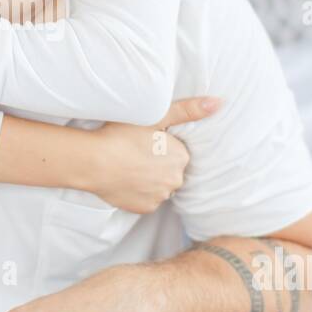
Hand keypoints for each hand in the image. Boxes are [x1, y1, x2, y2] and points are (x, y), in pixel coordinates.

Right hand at [91, 95, 221, 212]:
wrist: (93, 161)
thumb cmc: (122, 135)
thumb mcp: (157, 116)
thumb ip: (188, 110)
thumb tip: (218, 103)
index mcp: (181, 158)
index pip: (177, 153)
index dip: (160, 147)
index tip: (145, 142)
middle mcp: (175, 180)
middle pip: (170, 172)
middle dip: (157, 165)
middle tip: (135, 153)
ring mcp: (160, 197)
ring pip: (159, 187)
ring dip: (149, 180)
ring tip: (129, 166)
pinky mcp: (144, 209)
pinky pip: (146, 201)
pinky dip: (138, 193)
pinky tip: (125, 180)